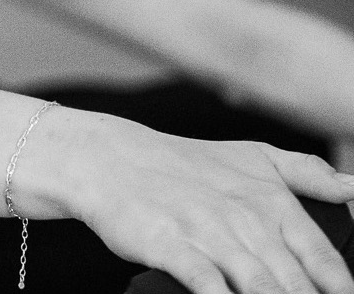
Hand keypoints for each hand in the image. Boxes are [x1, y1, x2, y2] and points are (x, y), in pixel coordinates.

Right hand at [20, 109, 353, 293]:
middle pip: (294, 282)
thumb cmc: (183, 164)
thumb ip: (305, 173)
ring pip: (259, 285)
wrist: (108, 158)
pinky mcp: (169, 245)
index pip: (322, 258)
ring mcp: (206, 231)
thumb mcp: (249, 156)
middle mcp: (243, 216)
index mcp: (269, 198)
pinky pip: (205, 282)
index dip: (338, 287)